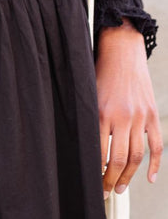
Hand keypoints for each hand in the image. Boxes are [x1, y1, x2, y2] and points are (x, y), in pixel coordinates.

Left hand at [95, 20, 162, 199]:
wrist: (121, 50)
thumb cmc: (100, 70)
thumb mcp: (88, 93)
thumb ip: (88, 118)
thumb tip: (85, 146)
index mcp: (101, 112)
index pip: (99, 152)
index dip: (96, 171)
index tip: (92, 182)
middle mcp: (122, 116)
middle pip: (119, 159)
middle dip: (111, 180)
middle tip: (105, 191)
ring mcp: (139, 116)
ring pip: (137, 156)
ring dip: (129, 177)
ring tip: (120, 188)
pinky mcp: (151, 114)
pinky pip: (156, 145)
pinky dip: (154, 164)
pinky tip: (149, 178)